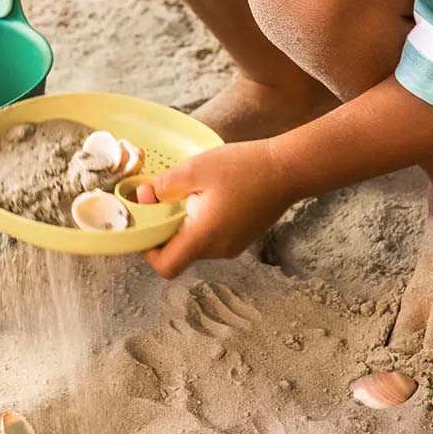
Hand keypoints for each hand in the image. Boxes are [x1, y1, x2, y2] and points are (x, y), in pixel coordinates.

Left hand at [143, 140, 294, 278]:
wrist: (288, 168)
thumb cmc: (242, 167)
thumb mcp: (194, 169)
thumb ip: (164, 187)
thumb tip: (144, 198)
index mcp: (203, 237)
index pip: (166, 266)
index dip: (148, 251)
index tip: (144, 225)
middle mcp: (218, 249)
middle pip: (178, 253)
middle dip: (164, 229)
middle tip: (162, 197)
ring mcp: (232, 245)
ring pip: (194, 243)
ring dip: (183, 223)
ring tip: (188, 192)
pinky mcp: (240, 237)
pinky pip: (210, 236)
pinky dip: (200, 221)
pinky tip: (207, 194)